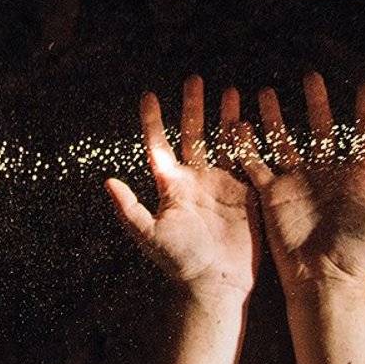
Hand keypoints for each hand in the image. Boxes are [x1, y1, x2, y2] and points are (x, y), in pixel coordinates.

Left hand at [105, 76, 261, 300]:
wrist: (215, 284)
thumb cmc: (179, 263)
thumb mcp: (150, 235)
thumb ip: (130, 209)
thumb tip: (108, 182)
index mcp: (172, 186)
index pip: (159, 146)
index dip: (153, 121)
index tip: (149, 95)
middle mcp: (195, 181)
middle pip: (192, 135)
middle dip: (193, 107)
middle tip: (195, 79)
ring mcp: (221, 186)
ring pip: (223, 142)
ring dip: (226, 117)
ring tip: (232, 90)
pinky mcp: (244, 196)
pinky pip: (248, 162)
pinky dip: (251, 141)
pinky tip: (256, 120)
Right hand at [235, 72, 364, 293]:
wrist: (325, 280)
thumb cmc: (359, 260)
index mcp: (352, 181)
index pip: (360, 139)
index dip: (364, 115)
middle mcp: (323, 177)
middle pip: (319, 131)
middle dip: (317, 104)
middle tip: (312, 76)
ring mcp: (296, 183)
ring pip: (284, 142)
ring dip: (275, 118)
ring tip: (268, 92)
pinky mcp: (273, 195)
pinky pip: (257, 166)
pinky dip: (247, 147)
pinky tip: (238, 125)